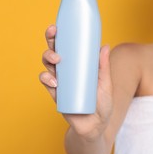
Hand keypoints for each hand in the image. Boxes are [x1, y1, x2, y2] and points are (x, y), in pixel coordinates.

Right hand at [39, 25, 112, 139]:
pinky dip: (47, 80)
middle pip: (53, 51)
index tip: (57, 27)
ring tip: (57, 61)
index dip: (59, 35)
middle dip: (50, 41)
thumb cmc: (102, 103)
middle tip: (54, 35)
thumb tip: (104, 46)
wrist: (96, 126)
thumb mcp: (105, 83)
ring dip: (48, 58)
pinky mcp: (56, 94)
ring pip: (47, 65)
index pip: (66, 46)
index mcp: (77, 64)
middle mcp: (66, 71)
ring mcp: (60, 82)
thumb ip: (104, 67)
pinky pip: (46, 83)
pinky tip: (55, 82)